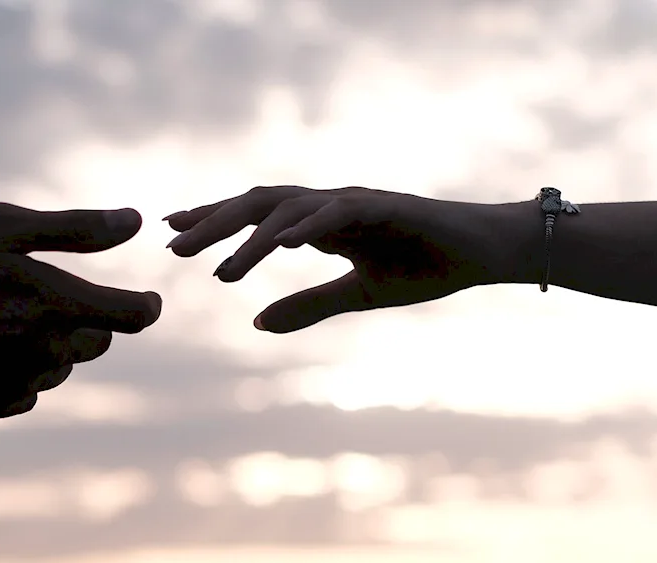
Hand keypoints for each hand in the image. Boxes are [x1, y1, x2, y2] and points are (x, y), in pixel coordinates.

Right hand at [0, 202, 161, 420]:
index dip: (147, 306)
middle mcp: (45, 354)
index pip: (134, 318)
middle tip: (40, 292)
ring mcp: (14, 386)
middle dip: (85, 318)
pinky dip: (14, 371)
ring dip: (48, 345)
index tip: (148, 299)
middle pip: (97, 343)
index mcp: (57, 306)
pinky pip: (24, 392)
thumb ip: (76, 228)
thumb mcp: (3, 225)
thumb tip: (133, 221)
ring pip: (59, 368)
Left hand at [164, 186, 496, 332]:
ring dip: (250, 236)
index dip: (214, 222)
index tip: (174, 236)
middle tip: (174, 247)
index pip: (255, 217)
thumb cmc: (424, 266)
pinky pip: (341, 211)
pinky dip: (310, 225)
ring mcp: (356, 202)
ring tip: (219, 268)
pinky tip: (283, 243)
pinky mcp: (386, 206)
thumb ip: (307, 306)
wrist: (482, 252)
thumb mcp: (357, 296)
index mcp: (318, 224)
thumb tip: (254, 324)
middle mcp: (328, 206)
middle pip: (258, 205)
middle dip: (214, 223)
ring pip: (289, 210)